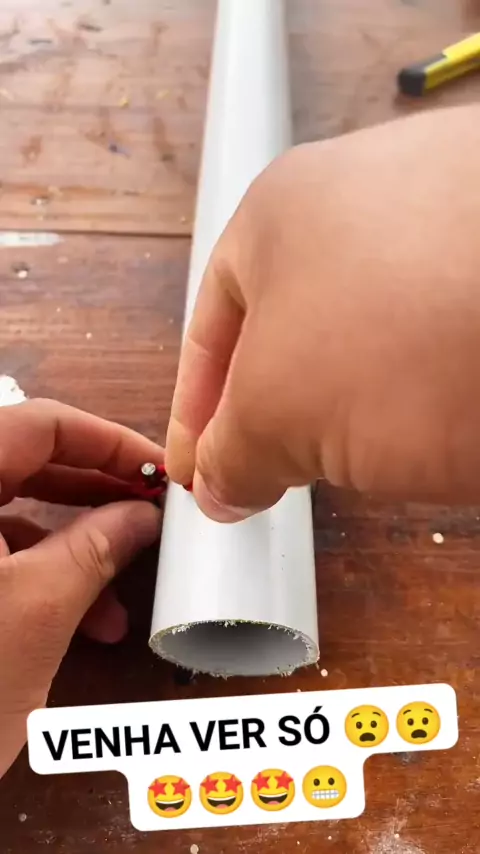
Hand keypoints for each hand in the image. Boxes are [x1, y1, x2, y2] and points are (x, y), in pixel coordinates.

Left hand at [0, 399, 161, 777]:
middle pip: (27, 463)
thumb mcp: (37, 611)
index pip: (37, 425)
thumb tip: (144, 514)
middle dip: (96, 493)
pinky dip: (44, 576)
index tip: (157, 472)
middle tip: (150, 514)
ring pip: (14, 514)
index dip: (107, 440)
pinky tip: (87, 622)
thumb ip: (97, 547)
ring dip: (76, 547)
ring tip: (123, 593)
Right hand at [166, 103, 479, 518]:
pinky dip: (421, 400)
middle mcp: (365, 203)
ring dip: (352, 411)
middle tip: (266, 482)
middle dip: (274, 412)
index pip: (212, 327)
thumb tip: (219, 484)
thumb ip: (232, 451)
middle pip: (294, 329)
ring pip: (373, 341)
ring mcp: (449, 229)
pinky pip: (440, 345)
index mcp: (281, 212)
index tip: (198, 480)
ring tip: (353, 463)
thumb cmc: (407, 337)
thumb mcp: (280, 410)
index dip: (197, 414)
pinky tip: (431, 432)